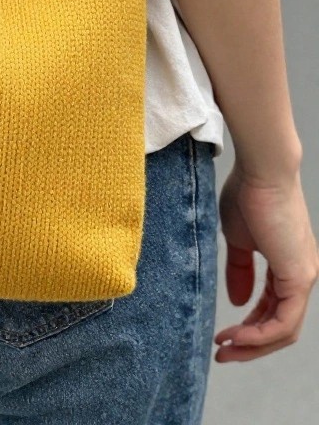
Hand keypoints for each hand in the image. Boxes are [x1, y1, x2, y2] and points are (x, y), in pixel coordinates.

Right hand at [214, 163, 318, 361]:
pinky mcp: (299, 278)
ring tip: (225, 348)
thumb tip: (238, 303)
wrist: (261, 171)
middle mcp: (302, 275)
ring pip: (284, 330)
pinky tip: (237, 336)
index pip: (273, 309)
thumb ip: (239, 270)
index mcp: (288, 265)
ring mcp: (304, 278)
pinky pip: (283, 322)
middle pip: (281, 327)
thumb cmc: (249, 193)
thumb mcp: (238, 239)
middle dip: (250, 346)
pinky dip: (259, 335)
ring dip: (253, 345)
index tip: (223, 335)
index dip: (248, 326)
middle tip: (222, 353)